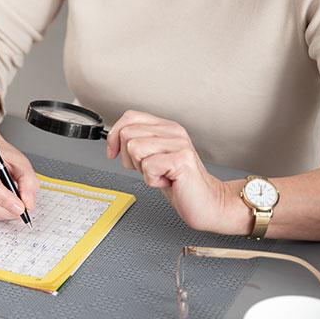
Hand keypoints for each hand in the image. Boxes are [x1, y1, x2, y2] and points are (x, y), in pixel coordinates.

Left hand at [106, 110, 235, 232]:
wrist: (206, 202)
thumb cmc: (179, 183)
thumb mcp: (153, 158)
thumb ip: (138, 143)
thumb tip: (113, 138)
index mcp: (165, 127)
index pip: (130, 117)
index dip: (114, 135)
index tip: (113, 152)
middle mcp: (173, 131)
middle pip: (127, 134)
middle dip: (129, 158)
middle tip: (149, 169)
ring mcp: (179, 144)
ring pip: (135, 148)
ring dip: (142, 169)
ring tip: (160, 174)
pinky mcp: (181, 159)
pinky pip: (148, 166)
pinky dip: (152, 180)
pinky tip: (167, 181)